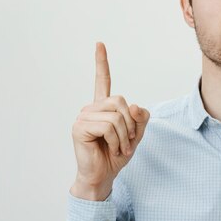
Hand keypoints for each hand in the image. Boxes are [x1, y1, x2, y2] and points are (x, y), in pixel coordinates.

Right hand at [70, 42, 148, 200]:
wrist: (103, 176)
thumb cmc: (116, 155)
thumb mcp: (136, 135)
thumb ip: (140, 118)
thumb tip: (135, 106)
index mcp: (102, 107)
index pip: (102, 81)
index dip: (101, 63)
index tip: (99, 44)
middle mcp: (91, 108)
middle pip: (120, 101)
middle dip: (130, 124)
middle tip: (127, 142)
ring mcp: (83, 116)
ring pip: (116, 115)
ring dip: (124, 135)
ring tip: (119, 148)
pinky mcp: (80, 127)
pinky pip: (108, 126)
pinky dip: (117, 140)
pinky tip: (111, 149)